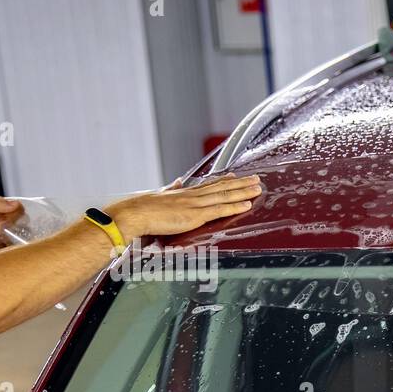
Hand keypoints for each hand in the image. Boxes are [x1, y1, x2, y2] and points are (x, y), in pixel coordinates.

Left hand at [0, 196, 23, 260]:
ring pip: (22, 231)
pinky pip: (19, 243)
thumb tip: (17, 204)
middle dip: (11, 225)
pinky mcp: (8, 243)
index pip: (16, 206)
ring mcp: (6, 231)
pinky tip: (2, 245)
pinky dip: (14, 244)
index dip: (12, 213)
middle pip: (20, 218)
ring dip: (12, 235)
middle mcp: (2, 217)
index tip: (1, 220)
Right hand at [107, 173, 262, 241]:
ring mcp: (195, 205)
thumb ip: (170, 189)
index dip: (225, 180)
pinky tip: (247, 204)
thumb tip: (177, 182)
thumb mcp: (159, 196)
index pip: (209, 184)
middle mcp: (192, 196)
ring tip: (258, 188)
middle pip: (222, 187)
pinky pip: (220, 210)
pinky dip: (235, 206)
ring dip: (243, 192)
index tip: (237, 175)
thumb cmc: (142, 209)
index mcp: (184, 192)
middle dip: (241, 183)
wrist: (134, 214)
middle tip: (257, 178)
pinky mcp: (195, 215)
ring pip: (225, 195)